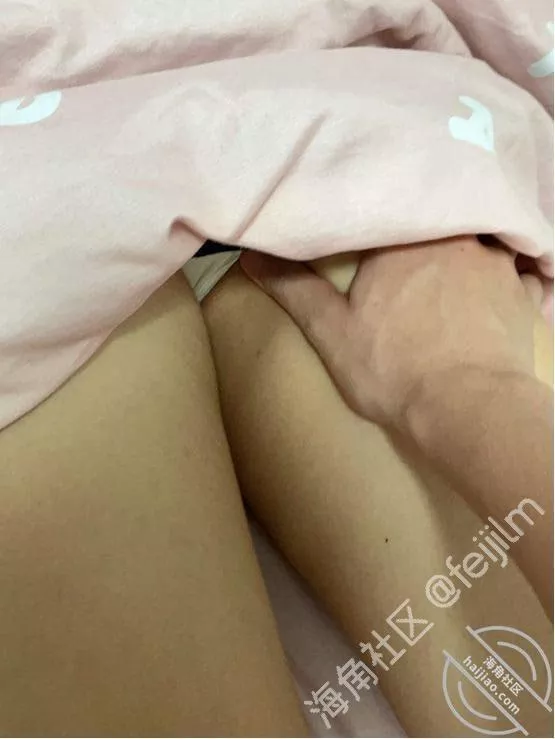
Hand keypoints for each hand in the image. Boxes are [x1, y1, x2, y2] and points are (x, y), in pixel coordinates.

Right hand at [240, 236, 539, 430]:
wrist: (469, 409)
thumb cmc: (394, 369)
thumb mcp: (332, 332)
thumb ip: (294, 289)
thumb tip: (254, 255)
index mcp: (401, 238)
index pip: (380, 213)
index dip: (368, 227)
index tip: (361, 242)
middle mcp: (454, 235)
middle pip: (428, 222)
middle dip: (414, 236)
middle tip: (401, 261)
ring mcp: (495, 261)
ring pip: (473, 238)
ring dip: (459, 250)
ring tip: (444, 274)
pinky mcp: (522, 292)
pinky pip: (514, 269)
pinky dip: (501, 275)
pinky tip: (491, 291)